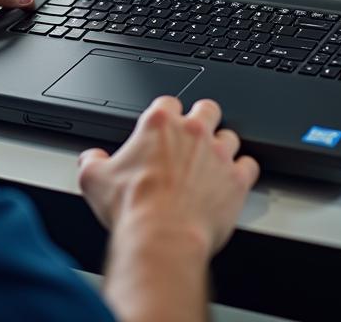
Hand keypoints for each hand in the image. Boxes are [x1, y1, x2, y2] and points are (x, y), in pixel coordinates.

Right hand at [78, 96, 257, 258]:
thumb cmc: (132, 208)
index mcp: (159, 124)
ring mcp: (218, 154)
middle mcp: (192, 132)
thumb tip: (91, 159)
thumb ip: (92, 162)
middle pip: (208, 108)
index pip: (168, 102)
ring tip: (214, 161)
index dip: (167, 114)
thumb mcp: (94, 180)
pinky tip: (233, 179)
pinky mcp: (237, 179)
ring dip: (223, 146)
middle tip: (195, 136)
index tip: (164, 127)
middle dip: (203, 118)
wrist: (162, 237)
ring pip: (231, 135)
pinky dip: (242, 171)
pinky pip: (249, 165)